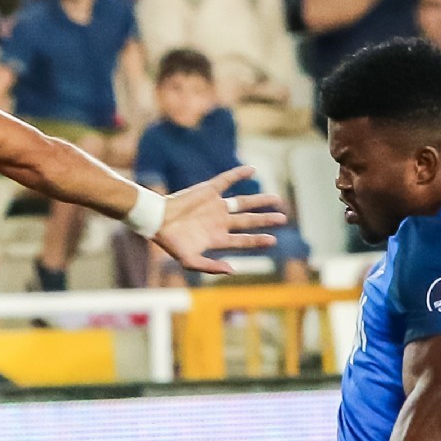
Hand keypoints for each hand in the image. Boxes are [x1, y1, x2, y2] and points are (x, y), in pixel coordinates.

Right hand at [150, 166, 288, 274]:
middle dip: (265, 220)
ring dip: (260, 201)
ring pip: (243, 202)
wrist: (157, 220)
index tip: (273, 240)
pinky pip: (227, 180)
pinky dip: (239, 174)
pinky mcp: (208, 191)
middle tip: (283, 218)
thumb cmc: (171, 243)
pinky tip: (252, 169)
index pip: (243, 240)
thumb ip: (211, 267)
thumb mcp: (190, 261)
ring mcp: (215, 206)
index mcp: (217, 238)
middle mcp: (219, 221)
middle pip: (248, 221)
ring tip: (277, 200)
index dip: (258, 240)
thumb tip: (233, 270)